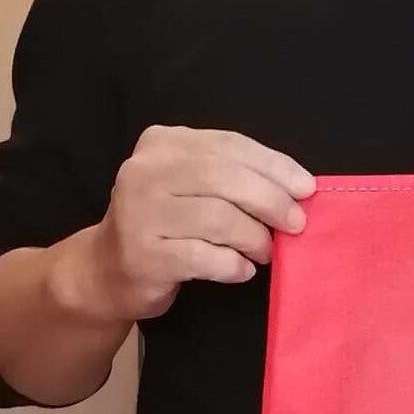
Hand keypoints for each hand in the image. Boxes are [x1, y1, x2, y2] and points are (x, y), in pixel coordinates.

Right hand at [73, 126, 316, 321]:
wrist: (106, 271)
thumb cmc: (165, 222)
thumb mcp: (193, 185)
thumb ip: (235, 176)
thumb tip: (298, 188)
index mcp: (163, 142)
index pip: (229, 146)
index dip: (274, 166)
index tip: (307, 187)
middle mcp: (145, 171)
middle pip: (225, 178)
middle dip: (270, 200)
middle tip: (296, 222)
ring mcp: (139, 213)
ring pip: (218, 218)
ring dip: (254, 237)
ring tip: (267, 250)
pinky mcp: (143, 255)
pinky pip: (204, 257)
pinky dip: (233, 264)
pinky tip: (242, 269)